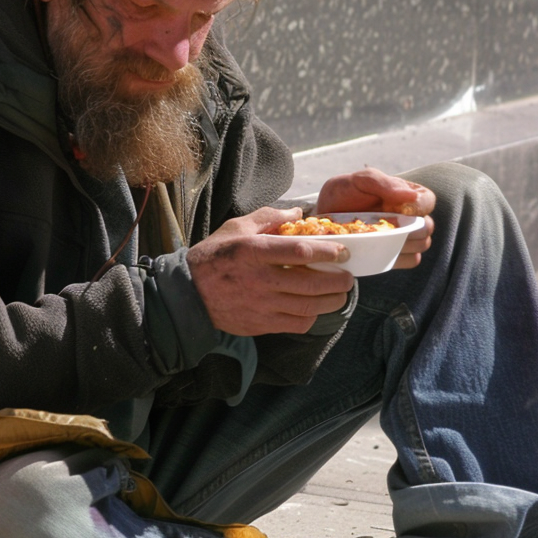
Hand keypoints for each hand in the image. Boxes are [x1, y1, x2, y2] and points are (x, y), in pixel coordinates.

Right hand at [188, 207, 354, 335]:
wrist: (189, 293)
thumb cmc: (214, 256)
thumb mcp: (237, 228)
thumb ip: (269, 218)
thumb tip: (299, 213)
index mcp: (255, 252)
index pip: (300, 252)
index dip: (327, 252)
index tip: (343, 251)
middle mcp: (260, 280)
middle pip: (311, 284)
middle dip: (338, 281)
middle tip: (348, 276)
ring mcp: (261, 305)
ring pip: (308, 307)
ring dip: (331, 301)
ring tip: (340, 294)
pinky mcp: (261, 325)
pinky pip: (296, 324)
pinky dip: (312, 317)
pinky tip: (315, 308)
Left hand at [316, 168, 434, 268]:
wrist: (323, 219)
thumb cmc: (343, 194)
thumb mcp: (358, 181)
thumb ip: (382, 182)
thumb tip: (411, 197)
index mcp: (405, 193)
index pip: (428, 200)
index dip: (419, 207)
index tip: (399, 210)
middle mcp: (408, 215)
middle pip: (428, 227)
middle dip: (412, 229)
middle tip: (386, 227)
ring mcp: (403, 236)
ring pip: (422, 244)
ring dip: (405, 244)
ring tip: (380, 238)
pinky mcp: (394, 253)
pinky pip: (411, 260)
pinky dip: (400, 258)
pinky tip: (382, 251)